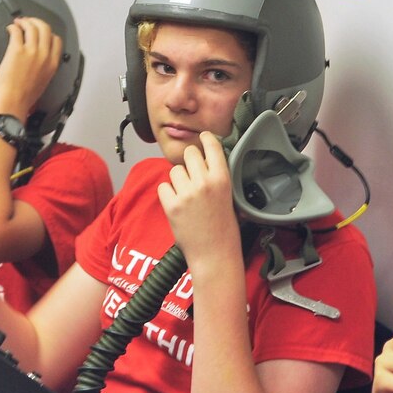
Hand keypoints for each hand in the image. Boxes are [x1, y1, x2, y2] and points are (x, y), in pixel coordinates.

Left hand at [0, 17, 62, 117]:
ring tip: (17, 23)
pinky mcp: (16, 50)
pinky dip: (13, 27)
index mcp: (52, 65)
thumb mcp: (42, 83)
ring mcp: (31, 51)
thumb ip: (42, 70)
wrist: (12, 104)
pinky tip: (9, 29)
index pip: (56, 40)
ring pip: (32, 26)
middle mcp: (44, 55)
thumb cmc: (23, 99)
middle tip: (28, 22)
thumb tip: (36, 64)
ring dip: (24, 22)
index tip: (41, 31)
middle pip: (45, 28)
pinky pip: (16, 31)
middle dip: (36, 22)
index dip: (48, 32)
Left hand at [157, 131, 238, 262]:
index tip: (203, 138)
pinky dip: (167, 194)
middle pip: (189, 153)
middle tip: (192, 175)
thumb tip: (206, 159)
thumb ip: (217, 176)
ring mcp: (186, 193)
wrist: (215, 254)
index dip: (205, 139)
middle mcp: (204, 182)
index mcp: (222, 179)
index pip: (212, 146)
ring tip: (186, 195)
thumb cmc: (225, 228)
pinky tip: (177, 204)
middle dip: (189, 162)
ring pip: (174, 170)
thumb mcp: (229, 196)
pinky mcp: (172, 205)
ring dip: (178, 179)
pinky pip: (163, 186)